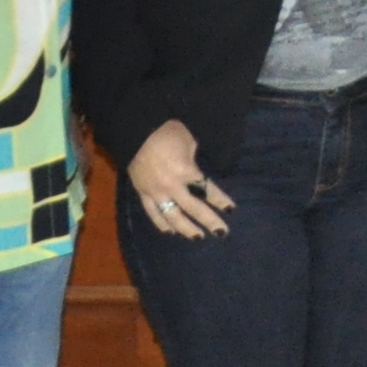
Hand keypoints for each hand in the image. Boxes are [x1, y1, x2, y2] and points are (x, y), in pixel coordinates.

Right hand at [133, 122, 232, 238]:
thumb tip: (197, 174)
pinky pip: (152, 212)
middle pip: (193, 208)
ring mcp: (155, 192)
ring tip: (198, 237)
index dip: (220, 200)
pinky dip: (161, 223)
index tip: (231, 209)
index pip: (207, 190)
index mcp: (185, 171)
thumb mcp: (189, 141)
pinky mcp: (141, 192)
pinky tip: (170, 231)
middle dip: (209, 221)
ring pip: (172, 216)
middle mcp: (171, 186)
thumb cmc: (167, 132)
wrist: (135, 129)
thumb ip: (194, 160)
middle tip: (221, 233)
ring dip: (186, 228)